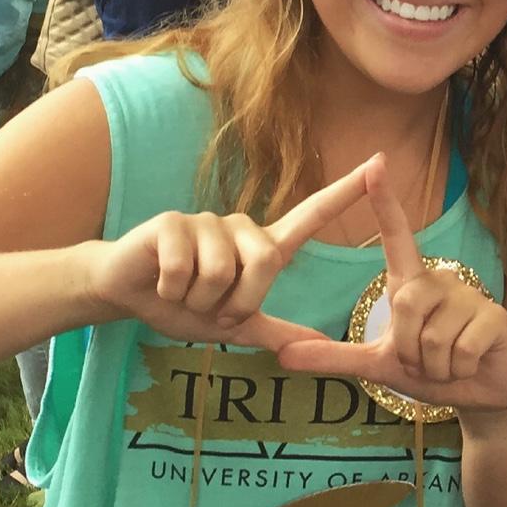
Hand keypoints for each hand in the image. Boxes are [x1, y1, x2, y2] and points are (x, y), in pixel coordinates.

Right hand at [85, 157, 379, 352]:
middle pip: (265, 263)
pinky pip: (185, 269)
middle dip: (236, 301)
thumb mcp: (231, 324)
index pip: (312, 214)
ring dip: (199, 299)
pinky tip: (162, 283)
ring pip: (222, 272)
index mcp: (262, 248)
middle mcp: (241, 228)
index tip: (380, 162)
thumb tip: (318, 344)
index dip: (347, 191)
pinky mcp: (172, 222)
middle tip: (211, 305)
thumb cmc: (182, 304)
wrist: (126, 294)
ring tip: (183, 292)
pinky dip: (173, 290)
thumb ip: (273, 331)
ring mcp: (207, 221)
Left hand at [278, 158, 506, 414]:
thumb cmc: (430, 371)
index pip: (397, 236)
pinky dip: (457, 371)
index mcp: (411, 283)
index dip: (385, 202)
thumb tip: (283, 354)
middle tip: (423, 361)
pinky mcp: (494, 318)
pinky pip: (459, 351)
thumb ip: (334, 357)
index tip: (376, 163)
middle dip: (406, 349)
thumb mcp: (378, 364)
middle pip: (403, 306)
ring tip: (447, 364)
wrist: (482, 393)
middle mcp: (440, 280)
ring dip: (432, 366)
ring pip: (431, 337)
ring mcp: (470, 296)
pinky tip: (468, 366)